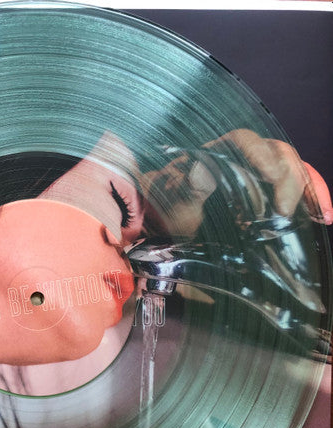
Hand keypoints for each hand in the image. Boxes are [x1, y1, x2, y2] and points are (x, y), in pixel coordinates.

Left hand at [140, 129, 332, 235]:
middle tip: (286, 210)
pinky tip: (322, 217)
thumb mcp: (173, 204)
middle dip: (290, 178)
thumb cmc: (168, 212)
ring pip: (290, 171)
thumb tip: (199, 171)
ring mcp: (254, 177)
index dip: (261, 153)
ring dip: (308, 189)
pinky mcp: (264, 195)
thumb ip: (185, 189)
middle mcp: (238, 160)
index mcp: (213, 154)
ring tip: (319, 215)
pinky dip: (310, 201)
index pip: (242, 141)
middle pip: (275, 153)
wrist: (167, 229)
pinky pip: (293, 191)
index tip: (272, 176)